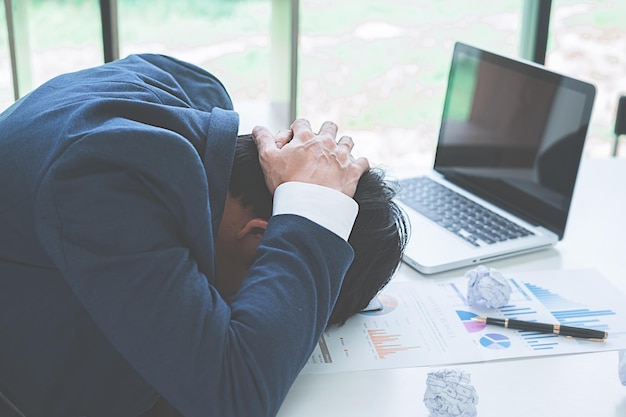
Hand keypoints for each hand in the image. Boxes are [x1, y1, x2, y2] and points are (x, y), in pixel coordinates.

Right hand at [252, 119, 369, 197]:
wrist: (308, 206)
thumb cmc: (286, 183)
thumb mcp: (268, 159)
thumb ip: (263, 140)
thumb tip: (258, 127)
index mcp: (305, 138)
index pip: (302, 123)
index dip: (297, 129)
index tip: (295, 139)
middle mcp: (326, 143)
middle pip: (329, 127)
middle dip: (324, 131)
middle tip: (319, 144)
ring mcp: (342, 156)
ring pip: (347, 141)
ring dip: (343, 145)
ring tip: (337, 154)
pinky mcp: (353, 172)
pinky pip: (363, 162)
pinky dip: (360, 164)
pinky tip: (354, 168)